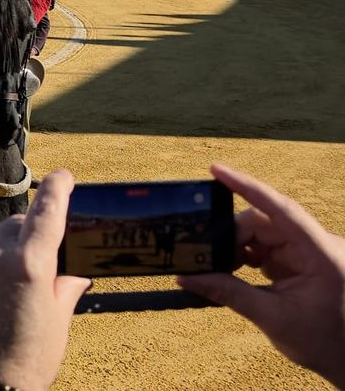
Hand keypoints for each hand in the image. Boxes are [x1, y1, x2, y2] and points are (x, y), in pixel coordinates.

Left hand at [0, 169, 91, 390]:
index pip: (47, 212)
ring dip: (8, 246)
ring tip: (20, 277)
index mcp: (30, 264)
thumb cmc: (28, 359)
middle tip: (46, 253)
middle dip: (33, 230)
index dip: (59, 189)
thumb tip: (74, 273)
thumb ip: (65, 287)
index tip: (65, 175)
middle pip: (18, 223)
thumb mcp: (57, 322)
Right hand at [178, 164, 344, 386]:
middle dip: (232, 236)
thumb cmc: (325, 342)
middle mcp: (317, 245)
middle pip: (265, 221)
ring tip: (220, 269)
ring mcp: (309, 252)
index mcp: (321, 255)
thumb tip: (186, 277)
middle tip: (208, 258)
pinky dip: (246, 256)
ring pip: (262, 233)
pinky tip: (233, 270)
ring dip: (238, 248)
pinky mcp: (301, 261)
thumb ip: (229, 293)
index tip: (216, 170)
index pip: (281, 209)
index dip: (247, 187)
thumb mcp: (273, 318)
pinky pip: (267, 247)